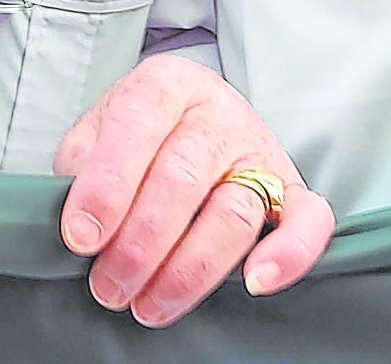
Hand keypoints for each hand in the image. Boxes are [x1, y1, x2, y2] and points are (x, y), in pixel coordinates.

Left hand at [55, 55, 333, 327]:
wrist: (193, 122)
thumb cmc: (138, 138)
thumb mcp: (97, 131)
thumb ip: (83, 166)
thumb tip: (82, 225)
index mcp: (165, 84)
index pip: (136, 128)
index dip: (106, 187)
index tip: (81, 237)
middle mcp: (217, 112)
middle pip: (182, 179)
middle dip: (139, 245)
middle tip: (109, 287)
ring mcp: (260, 150)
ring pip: (234, 213)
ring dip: (188, 270)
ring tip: (148, 305)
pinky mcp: (293, 189)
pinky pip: (309, 220)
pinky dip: (289, 254)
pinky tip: (254, 283)